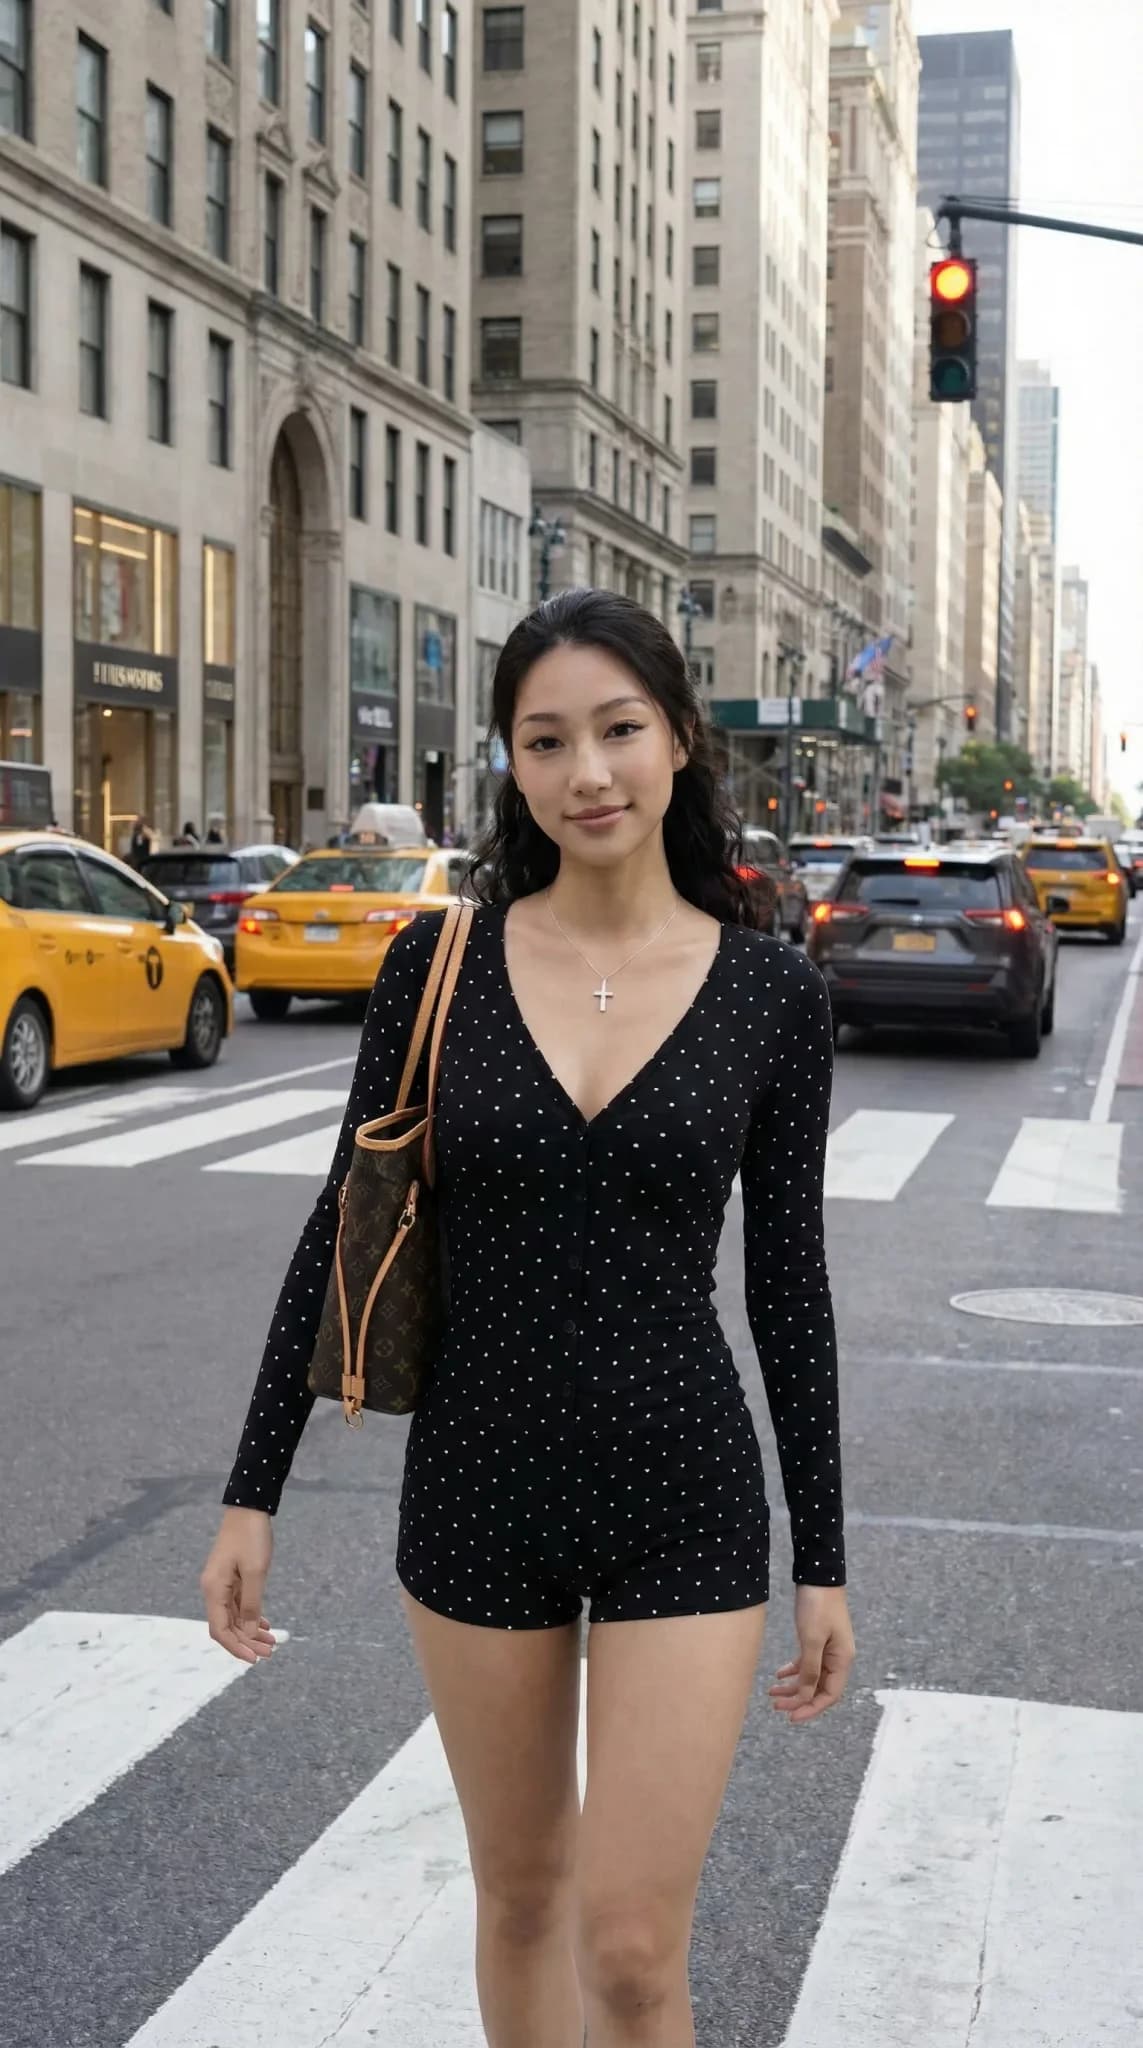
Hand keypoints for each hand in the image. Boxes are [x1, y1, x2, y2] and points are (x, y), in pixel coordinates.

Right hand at [200, 1506, 276, 1664]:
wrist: (249, 1507)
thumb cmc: (251, 1536)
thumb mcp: (256, 1572)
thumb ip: (251, 1604)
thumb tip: (249, 1633)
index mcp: (213, 1589)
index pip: (220, 1630)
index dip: (236, 1647)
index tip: (255, 1659)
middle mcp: (213, 1589)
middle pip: (227, 1626)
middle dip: (246, 1642)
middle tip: (270, 1652)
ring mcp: (222, 1584)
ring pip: (234, 1617)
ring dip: (250, 1631)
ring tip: (271, 1642)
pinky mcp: (231, 1578)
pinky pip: (238, 1605)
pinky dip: (250, 1616)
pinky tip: (264, 1624)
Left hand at [769, 1584, 854, 1723]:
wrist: (818, 1574)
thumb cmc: (818, 1605)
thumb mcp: (812, 1639)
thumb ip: (810, 1670)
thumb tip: (805, 1697)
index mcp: (842, 1660)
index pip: (829, 1695)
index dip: (811, 1708)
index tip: (790, 1716)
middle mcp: (838, 1658)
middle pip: (819, 1689)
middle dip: (798, 1699)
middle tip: (776, 1706)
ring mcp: (828, 1648)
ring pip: (811, 1677)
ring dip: (793, 1686)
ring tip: (771, 1692)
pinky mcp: (818, 1639)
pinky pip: (807, 1663)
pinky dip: (793, 1670)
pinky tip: (779, 1675)